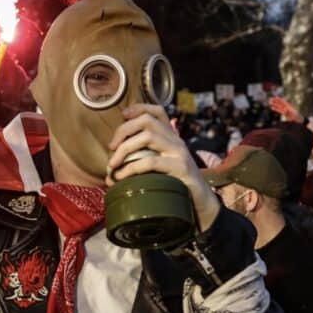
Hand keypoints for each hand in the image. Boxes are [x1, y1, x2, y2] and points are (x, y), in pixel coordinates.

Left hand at [107, 104, 221, 231]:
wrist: (201, 204)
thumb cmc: (176, 185)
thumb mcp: (163, 164)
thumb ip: (147, 154)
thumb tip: (115, 154)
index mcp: (171, 137)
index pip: (157, 111)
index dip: (139, 108)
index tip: (123, 115)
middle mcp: (176, 141)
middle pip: (147, 121)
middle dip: (123, 130)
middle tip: (111, 147)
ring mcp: (180, 153)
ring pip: (148, 137)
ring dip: (124, 149)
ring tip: (113, 164)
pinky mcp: (181, 169)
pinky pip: (151, 162)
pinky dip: (131, 168)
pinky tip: (122, 176)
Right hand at [269, 97, 302, 122]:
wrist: (299, 120)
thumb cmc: (297, 117)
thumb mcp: (293, 114)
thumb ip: (289, 112)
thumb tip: (285, 109)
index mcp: (289, 106)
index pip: (283, 102)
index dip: (279, 99)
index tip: (275, 97)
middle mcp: (286, 107)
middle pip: (280, 103)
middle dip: (275, 101)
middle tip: (270, 99)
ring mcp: (285, 110)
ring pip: (279, 106)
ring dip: (274, 104)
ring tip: (269, 102)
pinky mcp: (284, 113)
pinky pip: (279, 110)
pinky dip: (275, 109)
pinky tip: (272, 108)